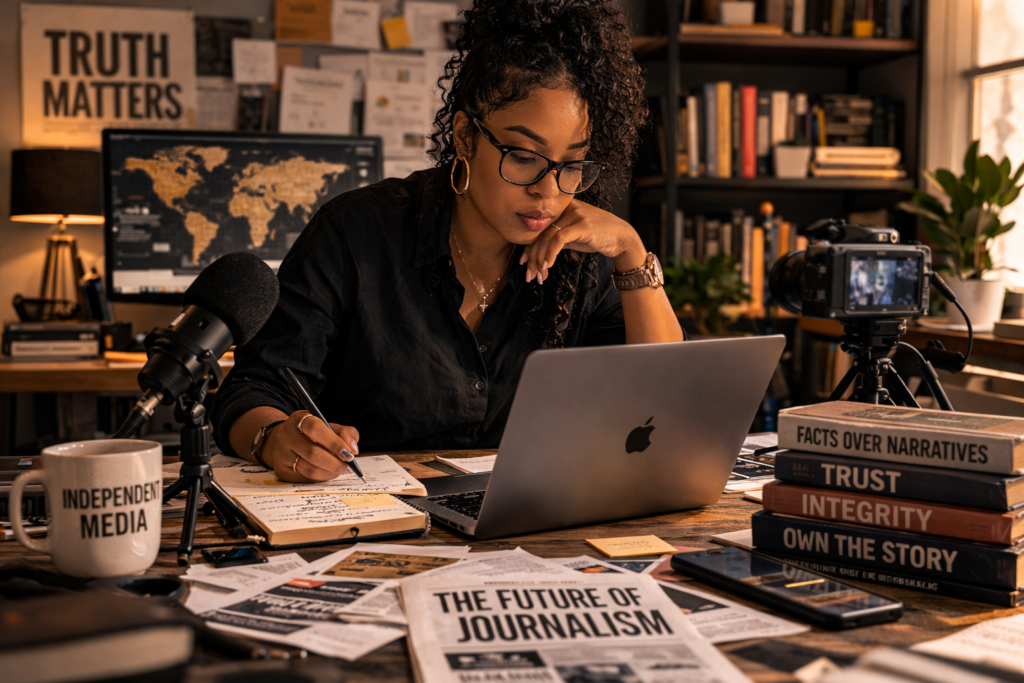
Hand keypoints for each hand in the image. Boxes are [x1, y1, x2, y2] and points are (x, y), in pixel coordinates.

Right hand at [264, 410, 359, 482]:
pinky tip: (327, 473)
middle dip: (334, 463)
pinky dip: (320, 478)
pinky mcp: (281, 470)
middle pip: (312, 453)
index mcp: (300, 419)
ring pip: (309, 469)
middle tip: (347, 467)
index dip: (334, 442)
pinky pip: (304, 479)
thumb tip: (353, 449)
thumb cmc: (312, 434)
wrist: (282, 441)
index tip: (349, 454)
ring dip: (329, 473)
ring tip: (340, 470)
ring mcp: (281, 454)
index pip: (316, 429)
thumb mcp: (329, 426)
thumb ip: (345, 433)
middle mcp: (287, 435)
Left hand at [521, 199, 646, 282]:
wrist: (622, 238)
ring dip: (540, 259)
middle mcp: (566, 207)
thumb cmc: (597, 237)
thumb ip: (556, 238)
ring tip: (539, 275)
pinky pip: (559, 239)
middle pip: (540, 233)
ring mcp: (574, 214)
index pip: (538, 228)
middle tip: (529, 275)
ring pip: (547, 237)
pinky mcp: (581, 224)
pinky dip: (550, 254)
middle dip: (533, 257)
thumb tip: (536, 252)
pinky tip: (547, 266)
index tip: (523, 263)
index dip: (529, 246)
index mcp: (561, 208)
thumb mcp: (573, 236)